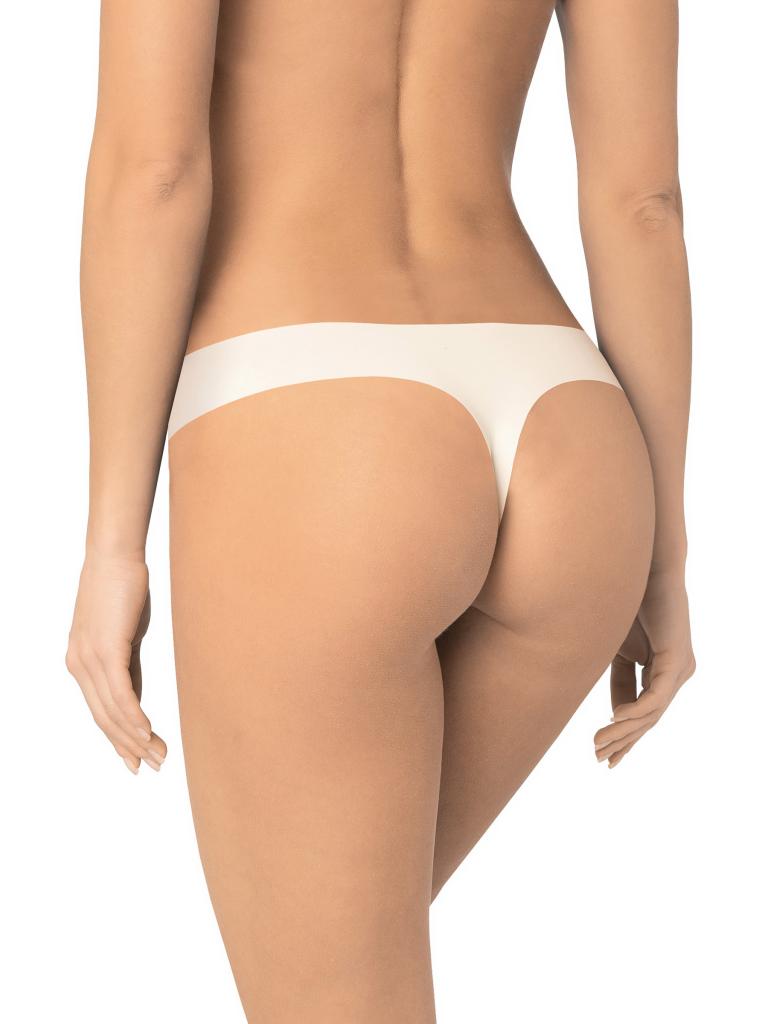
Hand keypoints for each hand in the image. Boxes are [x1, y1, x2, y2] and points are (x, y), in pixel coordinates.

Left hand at [66, 553, 166, 773]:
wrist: (113, 555)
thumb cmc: (122, 587)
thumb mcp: (125, 634)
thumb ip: (127, 666)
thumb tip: (135, 698)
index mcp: (81, 662)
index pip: (100, 711)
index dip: (118, 739)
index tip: (135, 760)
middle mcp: (79, 665)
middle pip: (104, 718)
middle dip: (129, 746)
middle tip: (154, 764)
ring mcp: (89, 659)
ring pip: (112, 711)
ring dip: (137, 737)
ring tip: (159, 754)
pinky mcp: (105, 650)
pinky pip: (120, 694)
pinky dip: (134, 717)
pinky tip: (148, 732)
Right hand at [594, 568, 695, 767]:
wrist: (642, 567)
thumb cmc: (626, 599)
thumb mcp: (616, 646)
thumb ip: (617, 673)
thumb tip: (606, 705)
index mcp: (662, 667)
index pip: (642, 710)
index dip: (622, 732)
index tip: (603, 752)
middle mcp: (676, 672)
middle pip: (649, 718)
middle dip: (625, 741)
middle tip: (603, 761)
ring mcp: (679, 668)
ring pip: (652, 713)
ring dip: (624, 732)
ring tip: (599, 745)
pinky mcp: (675, 660)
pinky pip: (656, 698)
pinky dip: (635, 712)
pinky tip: (614, 720)